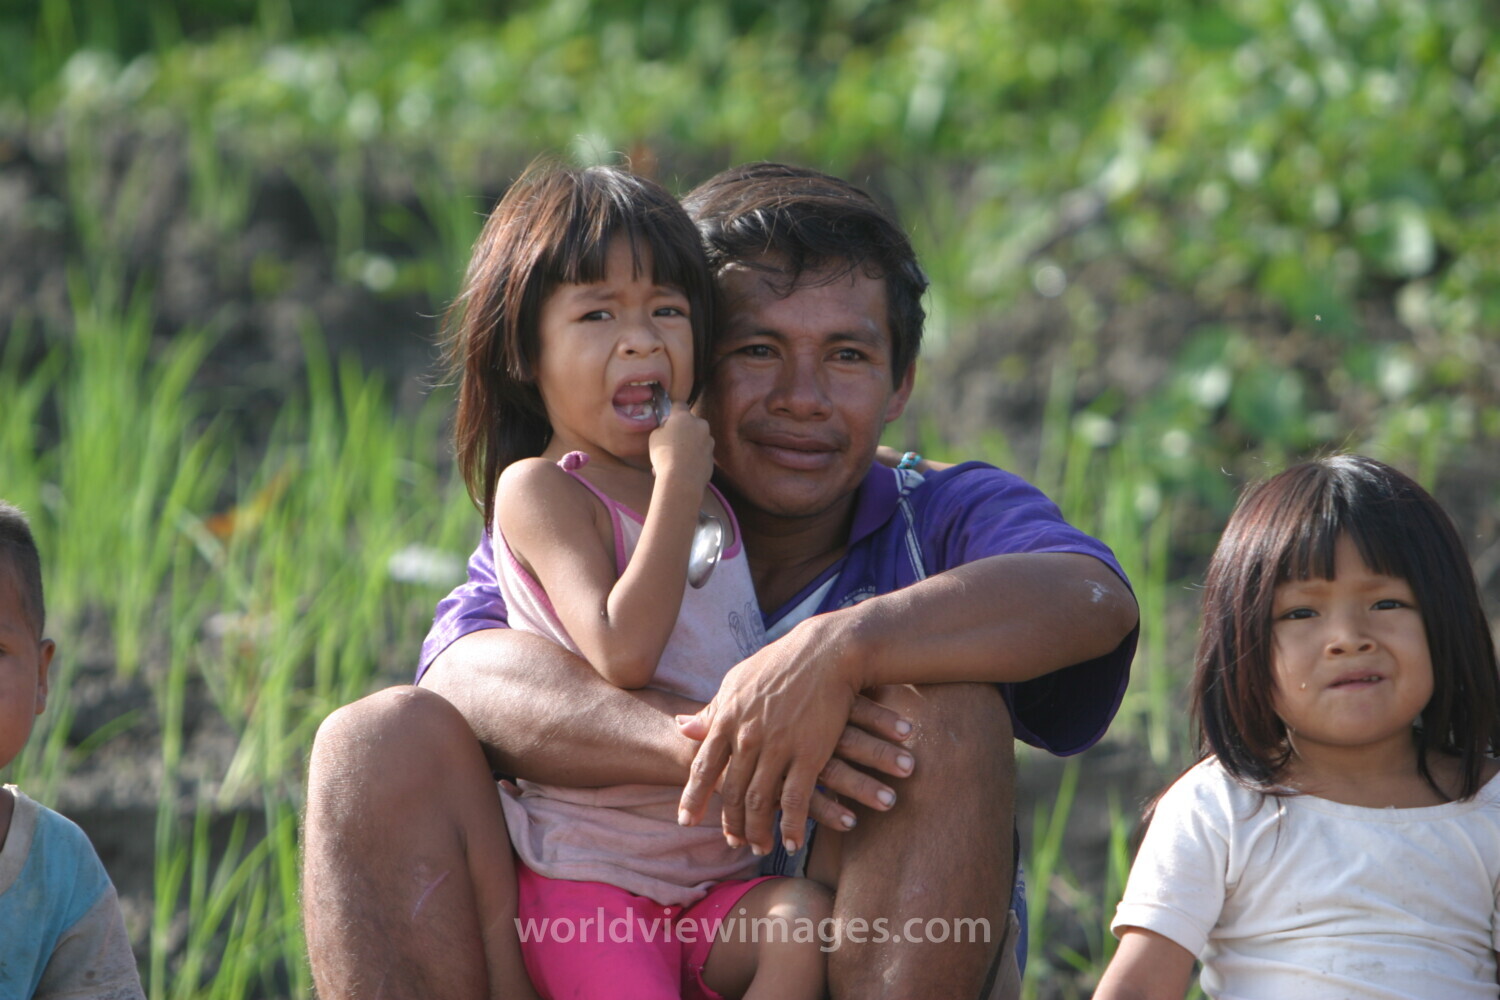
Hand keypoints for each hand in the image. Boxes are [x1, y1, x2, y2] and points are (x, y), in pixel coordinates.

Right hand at [649, 404, 713, 487]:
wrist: (682, 480)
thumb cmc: (664, 455)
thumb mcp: (654, 437)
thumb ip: (663, 427)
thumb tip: (668, 426)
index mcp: (684, 417)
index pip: (679, 404)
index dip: (673, 411)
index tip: (668, 419)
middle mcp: (700, 425)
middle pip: (691, 423)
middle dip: (682, 431)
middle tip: (670, 443)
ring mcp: (708, 441)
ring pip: (696, 440)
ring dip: (688, 446)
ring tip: (674, 461)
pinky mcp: (711, 457)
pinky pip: (700, 454)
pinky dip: (693, 459)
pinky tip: (682, 469)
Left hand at [675, 616, 889, 854]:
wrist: (826, 651)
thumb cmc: (780, 664)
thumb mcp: (737, 681)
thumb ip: (711, 710)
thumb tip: (681, 727)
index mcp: (726, 717)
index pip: (703, 766)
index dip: (693, 797)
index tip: (686, 821)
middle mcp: (747, 735)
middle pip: (732, 790)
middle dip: (730, 822)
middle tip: (732, 842)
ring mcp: (778, 745)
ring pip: (760, 800)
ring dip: (758, 830)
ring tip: (758, 847)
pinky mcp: (809, 753)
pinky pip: (795, 799)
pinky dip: (790, 825)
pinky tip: (790, 842)